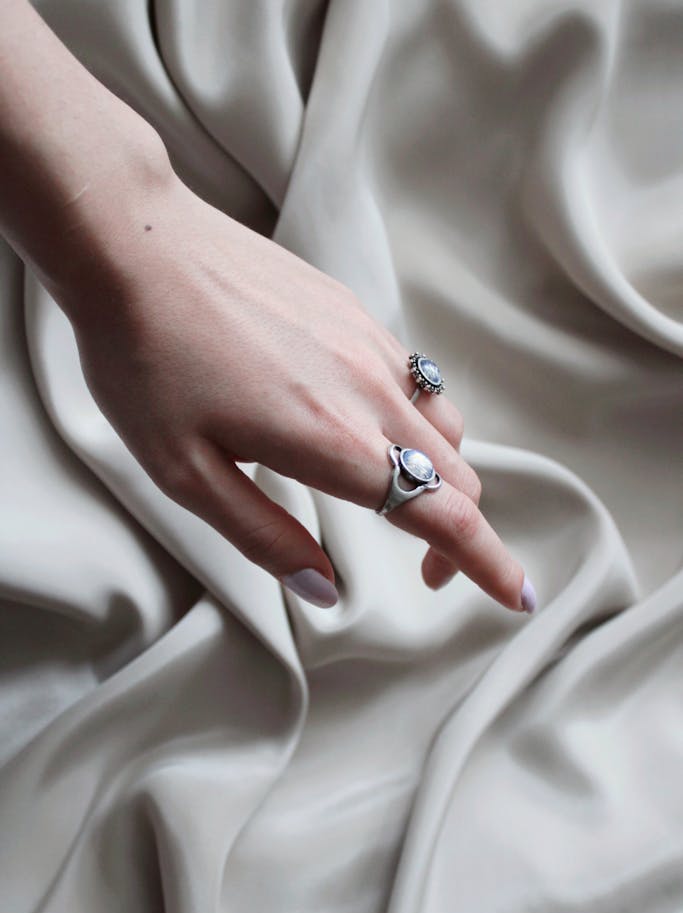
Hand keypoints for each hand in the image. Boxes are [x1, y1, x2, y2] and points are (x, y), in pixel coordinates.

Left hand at [65, 173, 534, 612]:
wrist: (136, 245)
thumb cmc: (146, 361)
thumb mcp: (186, 473)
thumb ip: (264, 537)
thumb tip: (322, 587)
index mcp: (334, 443)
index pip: (444, 516)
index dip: (488, 564)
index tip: (517, 595)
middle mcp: (370, 392)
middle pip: (459, 476)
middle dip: (461, 534)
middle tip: (424, 569)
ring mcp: (369, 345)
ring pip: (446, 426)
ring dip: (444, 478)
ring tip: (402, 501)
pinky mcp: (356, 313)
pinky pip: (417, 380)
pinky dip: (420, 423)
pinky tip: (374, 428)